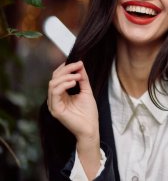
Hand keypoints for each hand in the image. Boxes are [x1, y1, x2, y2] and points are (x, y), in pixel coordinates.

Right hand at [48, 61, 100, 179]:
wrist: (91, 128)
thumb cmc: (89, 113)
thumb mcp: (86, 91)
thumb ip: (83, 78)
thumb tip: (80, 64)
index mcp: (61, 94)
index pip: (58, 76)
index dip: (67, 67)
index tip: (79, 63)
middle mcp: (55, 98)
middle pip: (54, 77)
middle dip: (67, 69)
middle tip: (78, 66)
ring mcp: (53, 104)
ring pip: (52, 83)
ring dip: (66, 76)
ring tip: (78, 77)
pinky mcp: (55, 109)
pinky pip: (54, 93)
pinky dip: (63, 85)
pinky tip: (73, 82)